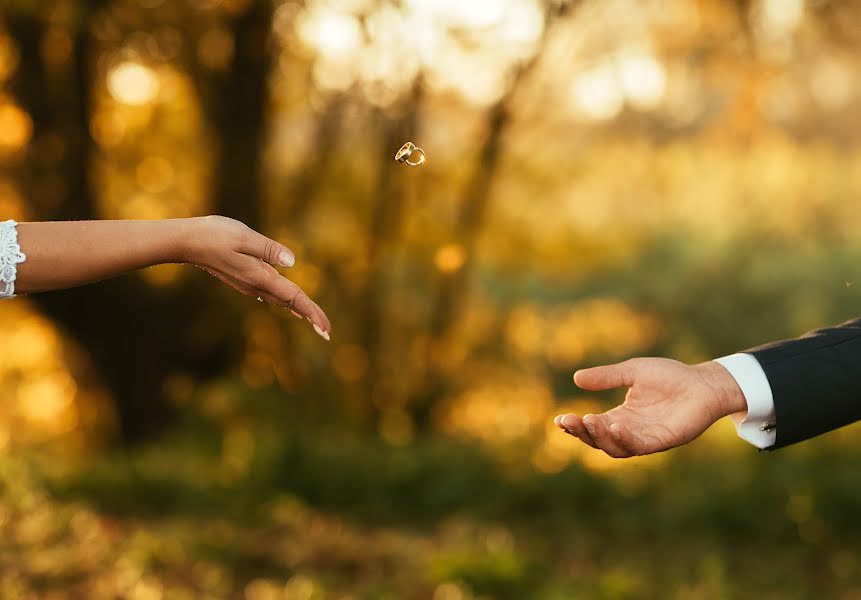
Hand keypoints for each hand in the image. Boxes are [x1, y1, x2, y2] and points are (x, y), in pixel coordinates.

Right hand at [185, 216, 330, 339]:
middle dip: (310, 316)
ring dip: (299, 309)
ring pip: (281, 299)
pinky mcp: (244, 278)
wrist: (186, 242)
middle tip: (328, 333)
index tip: (326, 329)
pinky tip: (289, 304)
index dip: (313, 312)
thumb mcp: (244, 237)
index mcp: (260, 277)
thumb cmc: (214, 235)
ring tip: (315, 320)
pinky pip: (271, 293)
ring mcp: (249, 284)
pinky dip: (286, 299)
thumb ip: (268, 249)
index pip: (294, 297)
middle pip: (290, 302)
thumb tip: (291, 262)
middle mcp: (256, 285)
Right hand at [554, 358, 746, 456]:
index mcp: (620, 416)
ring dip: (599, 437)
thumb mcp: (632, 372)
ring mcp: (645, 438)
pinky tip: (614, 426)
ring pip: (615, 448)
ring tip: (588, 421)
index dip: (574, 425)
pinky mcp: (661, 441)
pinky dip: (624, 439)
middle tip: (569, 419)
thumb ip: (606, 377)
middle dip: (581, 432)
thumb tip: (577, 378)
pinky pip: (638, 446)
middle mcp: (629, 430)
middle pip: (598, 440)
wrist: (702, 383)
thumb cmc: (670, 376)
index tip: (559, 419)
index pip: (592, 426)